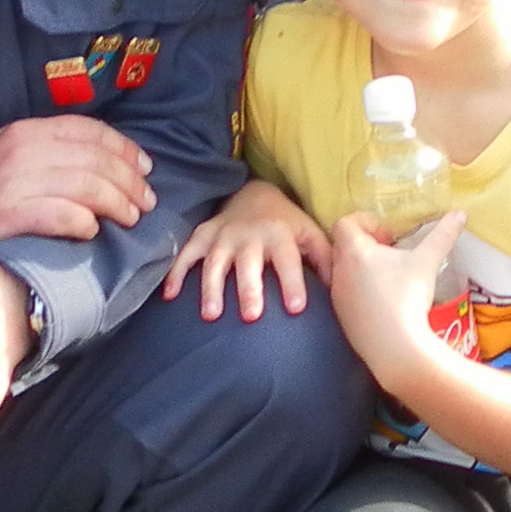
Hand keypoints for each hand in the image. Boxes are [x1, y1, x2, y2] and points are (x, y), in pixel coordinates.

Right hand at [0, 116, 153, 282]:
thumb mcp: (1, 160)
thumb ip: (42, 154)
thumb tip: (97, 164)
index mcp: (21, 132)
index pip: (87, 130)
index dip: (123, 148)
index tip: (144, 167)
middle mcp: (19, 150)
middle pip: (94, 158)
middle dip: (129, 180)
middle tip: (146, 202)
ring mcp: (11, 181)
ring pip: (86, 185)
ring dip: (117, 203)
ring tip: (130, 218)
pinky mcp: (6, 214)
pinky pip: (62, 214)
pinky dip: (84, 222)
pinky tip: (91, 231)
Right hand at [159, 180, 328, 320]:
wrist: (254, 194)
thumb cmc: (287, 224)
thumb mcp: (310, 233)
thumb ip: (325, 259)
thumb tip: (340, 289)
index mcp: (280, 234)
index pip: (289, 261)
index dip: (293, 284)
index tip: (296, 309)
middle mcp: (250, 235)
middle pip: (249, 263)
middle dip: (249, 289)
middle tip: (251, 317)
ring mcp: (223, 235)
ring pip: (215, 262)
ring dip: (212, 287)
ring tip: (211, 314)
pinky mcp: (203, 236)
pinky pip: (186, 254)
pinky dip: (176, 272)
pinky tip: (170, 296)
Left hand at [322, 207, 464, 374]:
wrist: (395, 348)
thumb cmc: (408, 298)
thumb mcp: (427, 262)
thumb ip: (443, 235)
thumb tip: (460, 213)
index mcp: (355, 252)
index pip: (344, 222)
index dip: (364, 222)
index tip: (387, 235)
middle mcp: (339, 271)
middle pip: (343, 245)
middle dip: (365, 244)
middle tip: (389, 253)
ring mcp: (338, 295)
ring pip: (343, 270)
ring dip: (361, 267)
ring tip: (388, 277)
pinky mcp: (341, 316)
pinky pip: (345, 293)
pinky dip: (359, 290)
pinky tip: (383, 301)